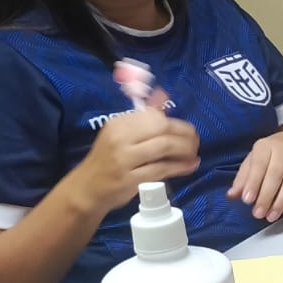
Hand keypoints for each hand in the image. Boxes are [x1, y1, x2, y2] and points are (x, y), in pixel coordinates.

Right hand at [76, 109, 200, 212]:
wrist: (88, 188)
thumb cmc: (107, 159)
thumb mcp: (121, 134)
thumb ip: (143, 117)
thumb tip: (163, 94)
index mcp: (118, 123)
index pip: (153, 115)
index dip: (176, 122)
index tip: (186, 129)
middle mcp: (120, 138)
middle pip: (162, 128)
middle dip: (185, 134)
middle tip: (195, 141)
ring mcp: (125, 159)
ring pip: (164, 147)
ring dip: (185, 150)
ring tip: (193, 153)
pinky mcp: (131, 179)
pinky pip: (162, 169)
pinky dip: (180, 167)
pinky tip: (189, 166)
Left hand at [228, 130, 282, 220]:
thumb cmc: (272, 152)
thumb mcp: (253, 160)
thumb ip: (242, 178)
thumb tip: (232, 194)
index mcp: (265, 146)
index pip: (258, 165)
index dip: (253, 183)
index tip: (247, 200)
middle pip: (276, 175)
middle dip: (266, 197)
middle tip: (259, 213)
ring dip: (281, 201)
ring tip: (272, 215)